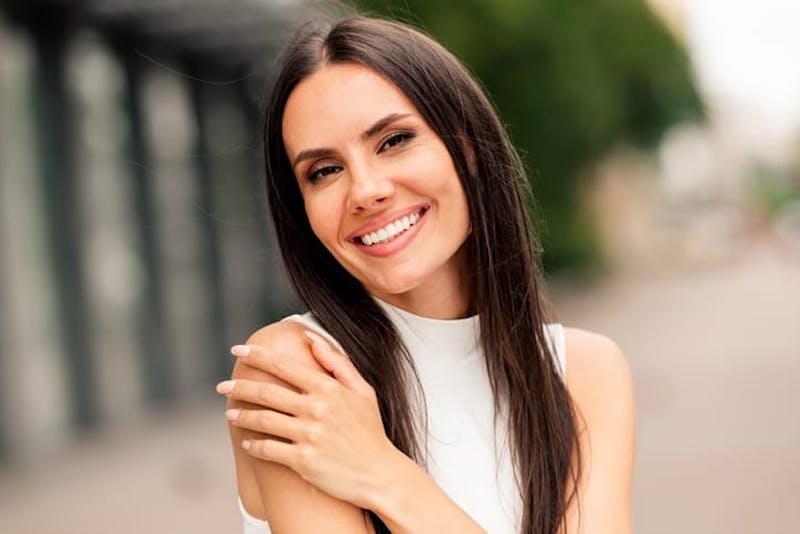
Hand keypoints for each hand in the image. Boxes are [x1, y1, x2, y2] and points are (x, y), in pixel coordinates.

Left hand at [216, 331, 399, 508]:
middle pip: (267, 393)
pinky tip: (248, 443)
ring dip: (242, 416)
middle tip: (222, 386)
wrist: (380, 474)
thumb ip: (337, 363)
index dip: (258, 356)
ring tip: (231, 413)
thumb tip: (311, 338)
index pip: (284, 366)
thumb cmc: (370, 431)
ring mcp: (309, 436)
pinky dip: (254, 446)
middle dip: (240, 387)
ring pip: (263, 421)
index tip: (238, 350)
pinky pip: (268, 450)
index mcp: (329, 389)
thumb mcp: (362, 391)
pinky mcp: (303, 461)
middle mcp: (317, 410)